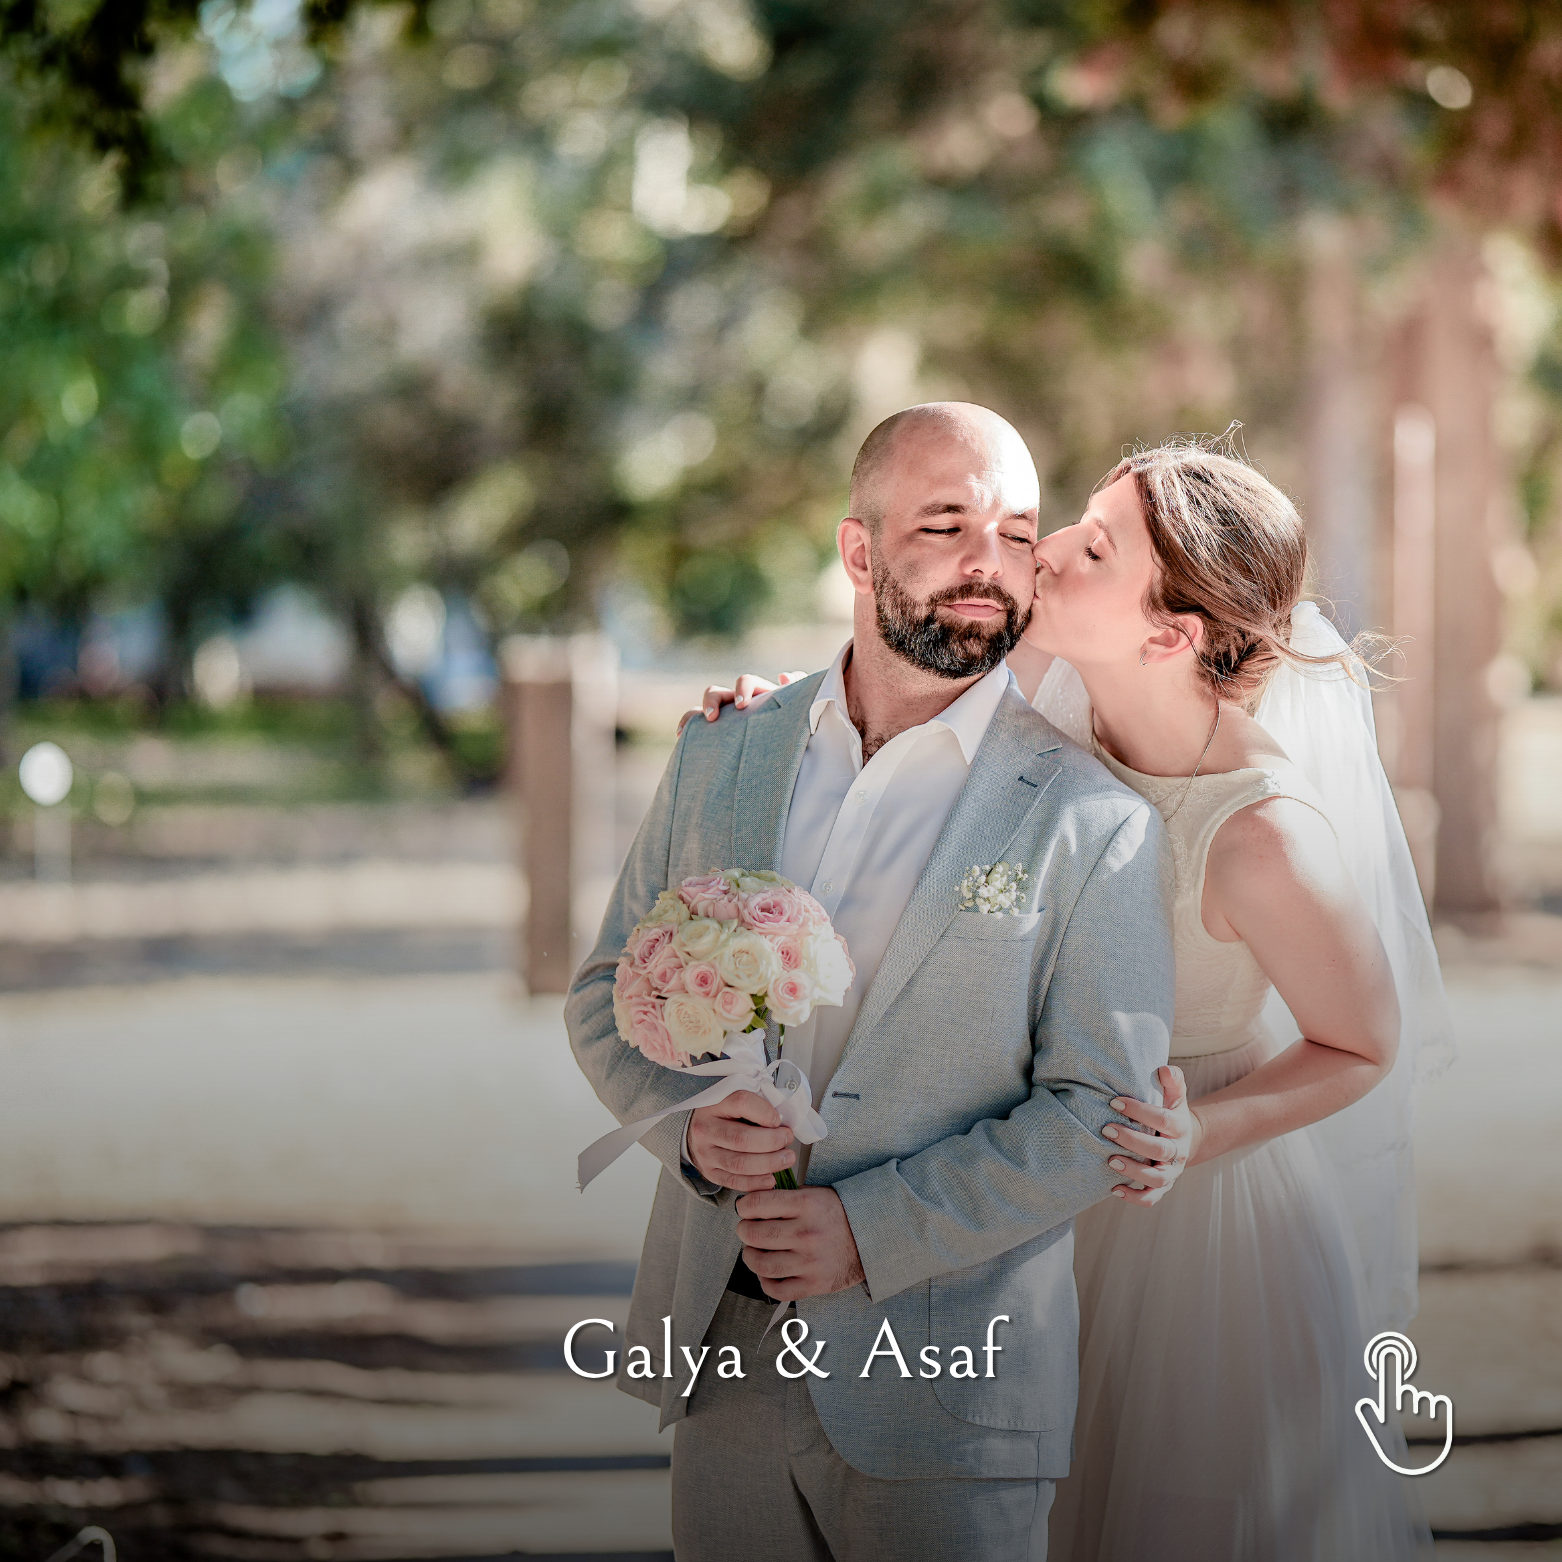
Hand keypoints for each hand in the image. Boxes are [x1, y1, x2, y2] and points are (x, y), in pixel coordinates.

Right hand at [676, 671, 802, 732]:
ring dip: (694, 714)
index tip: (742, 706)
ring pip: (701, 710)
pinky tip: (681, 735)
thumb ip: (799, 689)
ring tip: (689, 729)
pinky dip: (686, 725)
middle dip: (713, 701)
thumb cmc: (795, 727)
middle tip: (714, 718)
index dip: (742, 689)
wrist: (788, 756)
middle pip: (717, 692)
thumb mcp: (800, 708)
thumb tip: (784, 676)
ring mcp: (724, 719)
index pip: (745, 683)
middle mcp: (736, 704)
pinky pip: (695, 726)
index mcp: (757, 695)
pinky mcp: (715, 734)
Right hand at [688, 1090, 796, 1191]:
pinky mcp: (709, 1172)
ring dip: (768, 1163)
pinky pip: (734, 1181)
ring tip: (786, 1159)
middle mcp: (706, 1129)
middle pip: (742, 1138)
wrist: (696, 1130)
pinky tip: (771, 1179)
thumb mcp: (734, 1100)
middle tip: (788, 1140)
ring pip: (739, 1163)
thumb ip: (756, 1105)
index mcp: (713, 1104)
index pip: (741, 1103)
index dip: (764, 1112)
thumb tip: (784, 1118)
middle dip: (771, 1142)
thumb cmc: (724, 1114)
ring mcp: (705, 1153)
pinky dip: (755, 1183)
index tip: (778, 1119)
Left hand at [734, 1186, 864, 1299]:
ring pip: (762, 1263)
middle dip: (744, 1231)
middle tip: (747, 1229)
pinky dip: (765, 1282)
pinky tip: (767, 1272)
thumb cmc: (841, 1214)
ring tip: (753, 1250)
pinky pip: (778, 1290)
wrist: (873, 1238)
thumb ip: (786, 1195)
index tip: (744, 1209)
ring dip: (750, 1256)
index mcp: (807, 1205)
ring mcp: (810, 1261)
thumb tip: (755, 1198)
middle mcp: (807, 1233)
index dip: (744, 1206)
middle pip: (755, 1234)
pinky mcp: (814, 1284)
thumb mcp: (816, 1193)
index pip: (758, 1204)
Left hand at [1102, 1064, 1202, 1207]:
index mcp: (1180, 1127)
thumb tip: (1165, 1068)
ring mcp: (1171, 1172)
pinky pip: (1150, 1198)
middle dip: (1132, 1141)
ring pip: (1157, 1179)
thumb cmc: (1170, 1112)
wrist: (1183, 1140)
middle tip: (1106, 1130)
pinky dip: (1134, 1197)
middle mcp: (1178, 1152)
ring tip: (1110, 1161)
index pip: (1163, 1119)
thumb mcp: (1175, 1095)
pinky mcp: (1162, 1187)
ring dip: (1134, 1171)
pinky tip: (1113, 1188)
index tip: (1114, 1101)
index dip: (1140, 1111)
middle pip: (1159, 1150)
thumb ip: (1172, 1081)